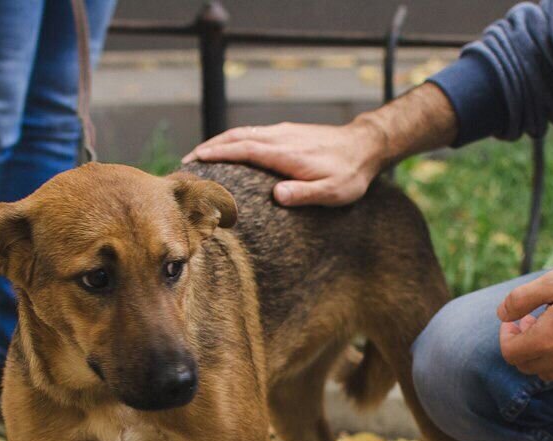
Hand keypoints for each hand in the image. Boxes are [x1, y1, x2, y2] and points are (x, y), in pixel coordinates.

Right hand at [183, 120, 384, 206]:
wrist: (366, 146)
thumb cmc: (349, 174)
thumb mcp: (332, 191)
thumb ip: (304, 194)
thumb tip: (276, 195)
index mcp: (286, 154)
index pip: (244, 149)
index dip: (218, 154)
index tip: (195, 160)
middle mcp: (280, 138)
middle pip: (236, 137)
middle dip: (210, 147)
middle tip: (186, 162)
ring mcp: (282, 133)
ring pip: (243, 133)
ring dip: (219, 142)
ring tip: (199, 156)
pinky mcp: (286, 133)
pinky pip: (253, 133)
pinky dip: (234, 140)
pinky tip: (228, 150)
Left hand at [497, 258, 552, 381]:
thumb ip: (520, 299)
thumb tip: (501, 314)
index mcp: (548, 341)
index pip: (509, 353)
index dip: (506, 336)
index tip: (516, 319)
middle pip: (525, 365)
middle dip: (521, 343)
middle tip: (532, 319)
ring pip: (545, 371)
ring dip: (540, 353)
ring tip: (552, 326)